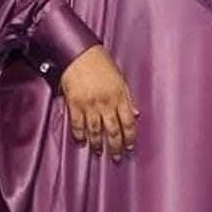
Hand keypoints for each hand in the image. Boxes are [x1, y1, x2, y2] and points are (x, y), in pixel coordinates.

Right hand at [60, 45, 138, 160]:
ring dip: (98, 144)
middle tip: (117, 156)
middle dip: (116, 145)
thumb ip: (128, 97)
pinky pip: (78, 125)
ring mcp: (90, 105)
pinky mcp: (75, 105)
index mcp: (120, 95)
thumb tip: (136, 113)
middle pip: (113, 130)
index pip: (128, 121)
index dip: (130, 136)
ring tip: (100, 152)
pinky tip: (82, 142)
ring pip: (95, 131)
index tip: (130, 145)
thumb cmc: (101, 63)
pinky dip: (80, 136)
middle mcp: (106, 102)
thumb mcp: (120, 78)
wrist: (80, 54)